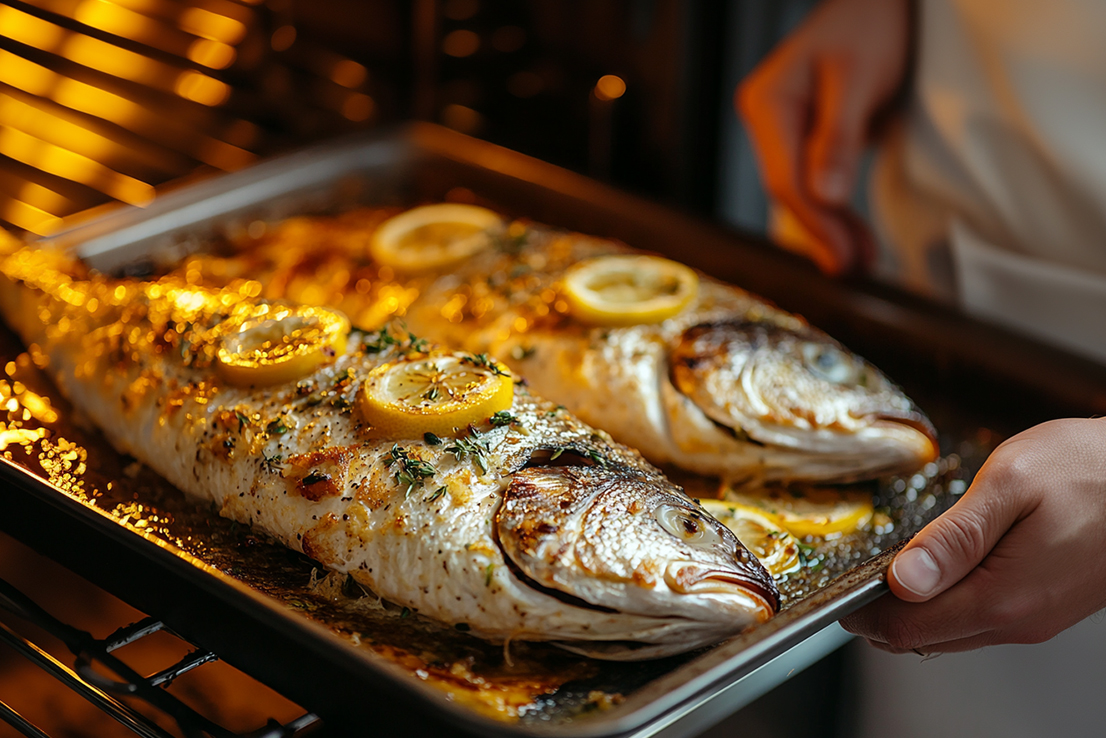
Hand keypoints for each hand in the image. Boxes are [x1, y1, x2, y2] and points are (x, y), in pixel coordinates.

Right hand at [736, 0, 911, 274]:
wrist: (882, 2)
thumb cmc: (870, 23)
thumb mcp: (859, 77)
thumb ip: (839, 137)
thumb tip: (826, 195)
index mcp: (767, 103)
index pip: (785, 178)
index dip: (815, 221)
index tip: (842, 253)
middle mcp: (767, 119)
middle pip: (789, 190)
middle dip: (822, 231)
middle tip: (852, 266)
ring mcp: (784, 130)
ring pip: (800, 192)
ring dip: (829, 227)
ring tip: (859, 258)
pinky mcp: (806, 138)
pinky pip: (813, 182)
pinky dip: (834, 209)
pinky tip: (851, 234)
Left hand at [842, 418, 1105, 652]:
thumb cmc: (1087, 469)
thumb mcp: (1009, 485)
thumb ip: (952, 537)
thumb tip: (904, 579)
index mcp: (1003, 596)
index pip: (908, 629)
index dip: (865, 612)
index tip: (842, 587)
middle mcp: (1019, 620)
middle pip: (924, 638)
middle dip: (883, 613)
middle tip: (858, 575)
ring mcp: (1034, 618)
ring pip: (951, 633)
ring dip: (913, 609)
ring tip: (891, 567)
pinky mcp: (1045, 606)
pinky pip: (979, 618)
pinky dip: (946, 602)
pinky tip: (937, 568)